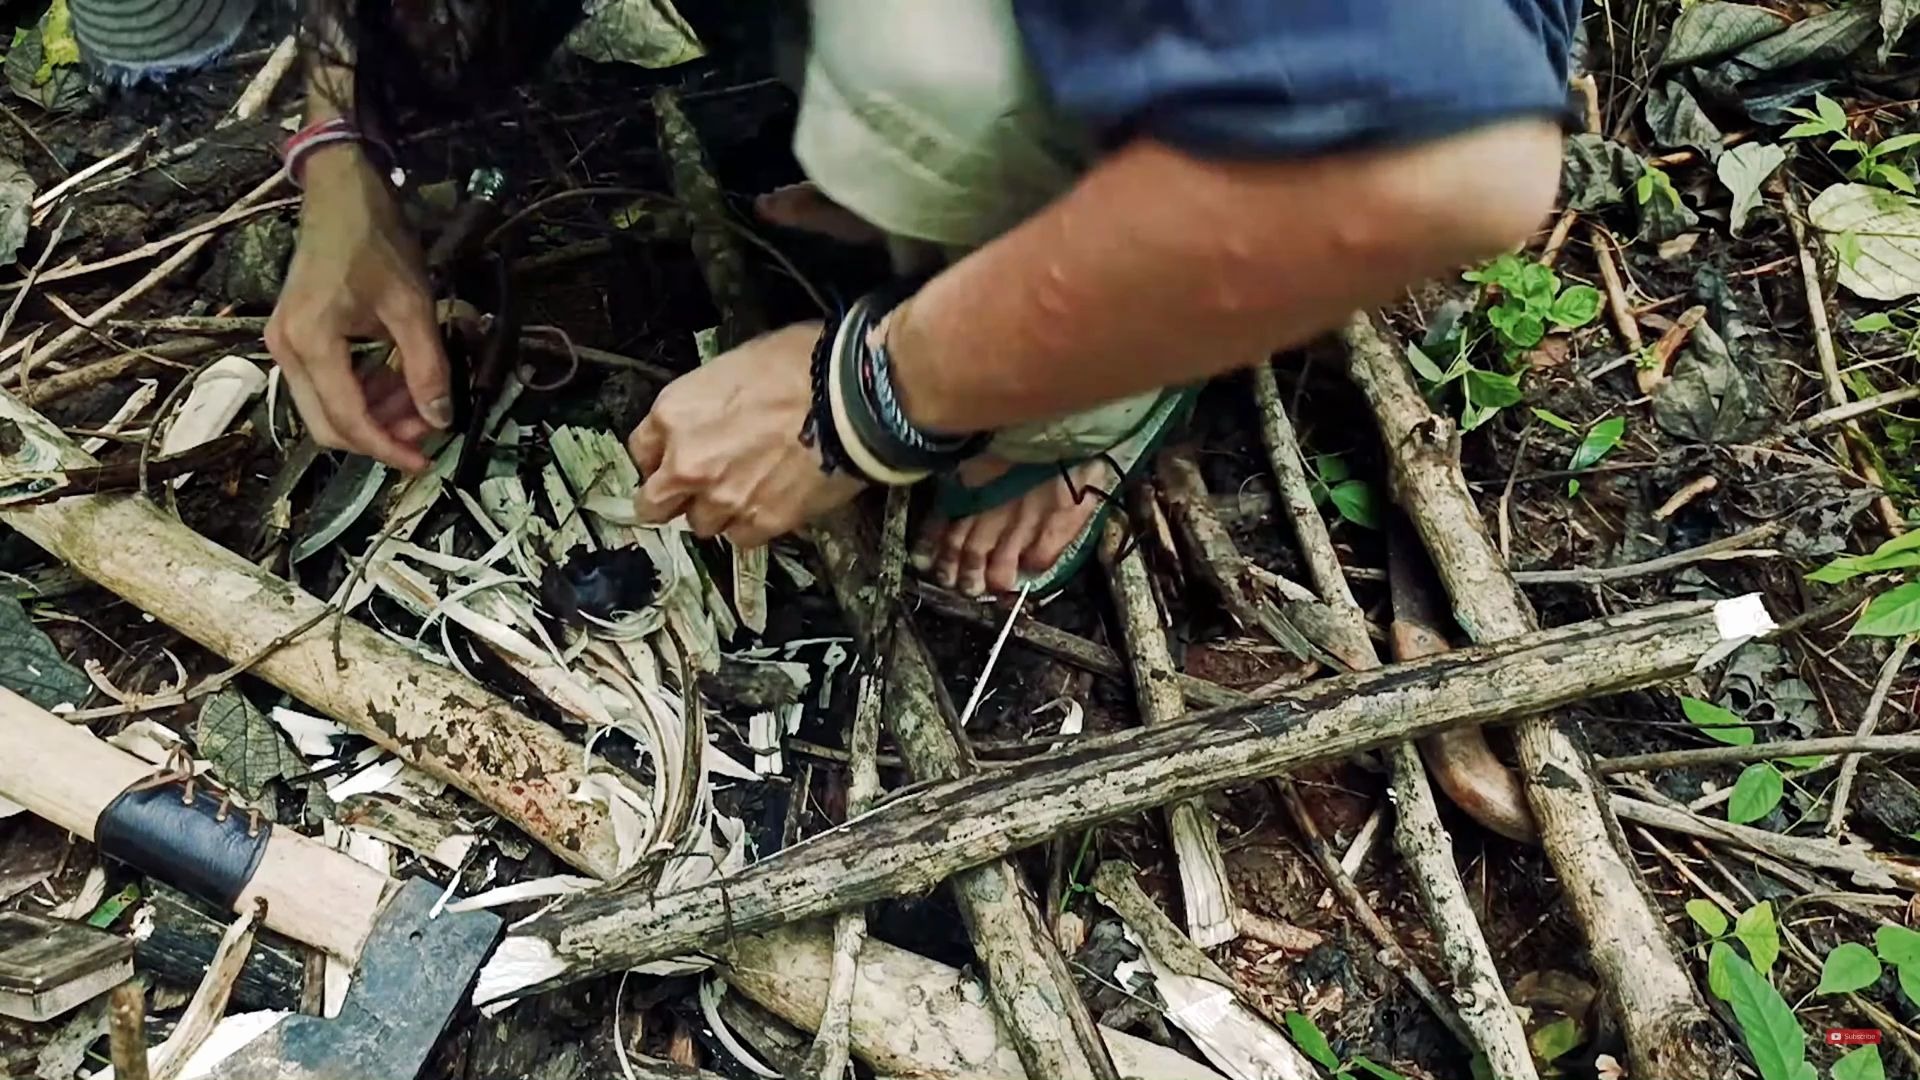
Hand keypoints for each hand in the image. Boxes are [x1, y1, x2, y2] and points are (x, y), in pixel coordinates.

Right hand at [266, 146, 450, 471]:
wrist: (340, 195)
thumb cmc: (375, 241)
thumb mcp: (413, 305)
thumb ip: (426, 366)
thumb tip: (439, 418)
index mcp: (311, 342)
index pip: (347, 420)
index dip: (388, 448)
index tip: (424, 462)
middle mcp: (287, 350)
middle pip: (329, 425)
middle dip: (381, 436)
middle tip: (428, 428)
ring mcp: (286, 345)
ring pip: (328, 409)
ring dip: (375, 416)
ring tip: (422, 403)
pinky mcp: (296, 338)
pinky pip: (327, 385)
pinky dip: (364, 394)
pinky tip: (400, 384)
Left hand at [629, 322, 864, 545]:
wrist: (851, 398)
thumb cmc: (801, 365)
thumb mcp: (735, 364)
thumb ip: (707, 404)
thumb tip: (713, 418)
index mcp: (674, 415)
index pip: (640, 452)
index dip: (661, 456)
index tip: (674, 457)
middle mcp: (687, 463)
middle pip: (655, 504)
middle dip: (672, 498)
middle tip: (696, 490)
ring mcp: (723, 498)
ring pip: (701, 524)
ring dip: (718, 511)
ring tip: (748, 490)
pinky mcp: (761, 522)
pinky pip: (741, 537)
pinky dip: (752, 524)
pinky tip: (772, 501)